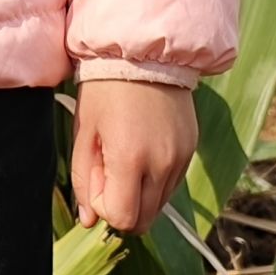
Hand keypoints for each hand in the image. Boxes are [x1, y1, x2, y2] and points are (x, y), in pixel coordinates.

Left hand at [71, 78, 197, 233]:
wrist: (145, 53)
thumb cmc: (105, 90)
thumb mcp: (85, 132)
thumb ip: (84, 180)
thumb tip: (88, 220)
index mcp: (131, 159)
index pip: (123, 219)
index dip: (104, 208)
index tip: (97, 177)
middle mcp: (162, 164)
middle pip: (144, 220)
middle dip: (121, 207)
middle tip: (108, 172)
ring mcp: (181, 159)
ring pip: (159, 205)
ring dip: (139, 195)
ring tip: (126, 158)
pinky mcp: (191, 151)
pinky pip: (171, 185)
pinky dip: (155, 181)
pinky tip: (143, 151)